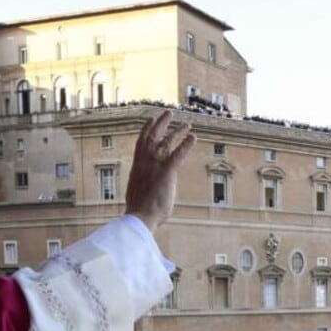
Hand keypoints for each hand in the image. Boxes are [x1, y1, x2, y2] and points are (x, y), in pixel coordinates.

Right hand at [124, 110, 196, 231]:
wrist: (139, 218)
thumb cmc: (140, 212)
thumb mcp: (139, 192)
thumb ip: (145, 183)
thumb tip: (148, 186)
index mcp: (137, 166)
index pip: (141, 142)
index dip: (147, 129)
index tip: (151, 119)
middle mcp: (144, 162)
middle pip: (152, 135)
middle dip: (161, 122)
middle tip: (169, 112)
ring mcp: (155, 166)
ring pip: (166, 142)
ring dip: (177, 131)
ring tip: (187, 124)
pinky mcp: (167, 173)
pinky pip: (178, 155)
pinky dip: (186, 145)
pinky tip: (193, 138)